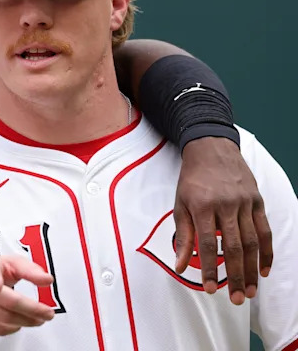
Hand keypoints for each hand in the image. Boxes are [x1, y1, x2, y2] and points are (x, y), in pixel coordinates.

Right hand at [0, 255, 55, 335]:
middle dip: (32, 310)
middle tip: (48, 314)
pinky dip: (12, 329)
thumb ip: (29, 269)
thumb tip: (47, 279)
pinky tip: (19, 323)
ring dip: (26, 321)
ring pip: (3, 319)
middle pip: (7, 303)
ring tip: (38, 319)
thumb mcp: (8, 263)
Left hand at [174, 137, 272, 304]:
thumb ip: (183, 235)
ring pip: (252, 242)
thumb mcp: (180, 203)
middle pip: (234, 247)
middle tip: (237, 299)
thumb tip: (180, 264)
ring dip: (252, 269)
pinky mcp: (257, 202)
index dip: (210, 269)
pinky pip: (265, 231)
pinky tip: (263, 269)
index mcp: (202, 206)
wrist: (211, 148)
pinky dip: (266, 252)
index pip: (207, 244)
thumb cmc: (192, 179)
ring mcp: (245, 203)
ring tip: (250, 290)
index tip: (211, 288)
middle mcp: (226, 205)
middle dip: (235, 276)